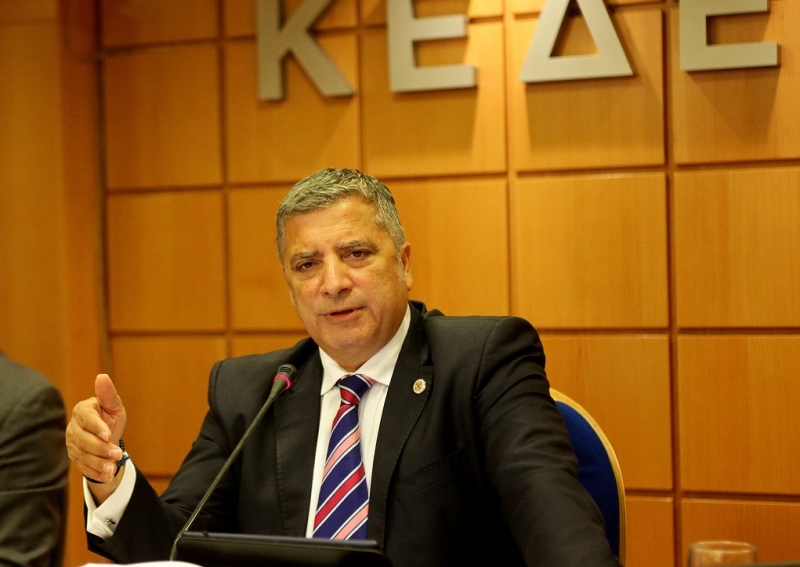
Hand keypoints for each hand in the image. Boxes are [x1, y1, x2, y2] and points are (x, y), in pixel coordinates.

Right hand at [66, 374, 126, 497]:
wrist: (107, 437)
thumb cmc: (110, 416)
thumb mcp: (113, 406)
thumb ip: (108, 394)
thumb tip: (102, 377)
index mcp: (82, 411)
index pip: (87, 419)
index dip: (97, 427)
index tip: (108, 435)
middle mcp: (73, 427)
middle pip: (84, 440)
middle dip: (101, 449)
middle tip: (117, 455)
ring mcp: (72, 444)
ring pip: (83, 455)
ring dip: (99, 463)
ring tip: (113, 469)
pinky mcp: (74, 457)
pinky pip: (83, 466)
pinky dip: (96, 472)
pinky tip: (107, 475)